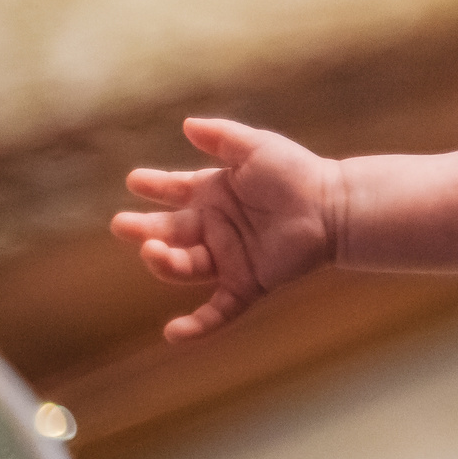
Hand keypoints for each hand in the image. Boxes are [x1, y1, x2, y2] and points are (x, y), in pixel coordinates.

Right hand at [111, 117, 339, 342]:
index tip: (134, 180)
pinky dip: (197, 326)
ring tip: (153, 249)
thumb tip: (187, 125)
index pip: (175, 191)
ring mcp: (229, 257)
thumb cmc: (297, 173)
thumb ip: (222, 137)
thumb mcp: (256, 148)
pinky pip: (218, 310)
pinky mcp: (248, 283)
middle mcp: (216, 228)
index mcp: (215, 195)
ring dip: (164, 261)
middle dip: (145, 229)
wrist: (333, 206)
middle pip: (170, 232)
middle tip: (124, 224)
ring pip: (185, 266)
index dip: (155, 186)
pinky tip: (173, 334)